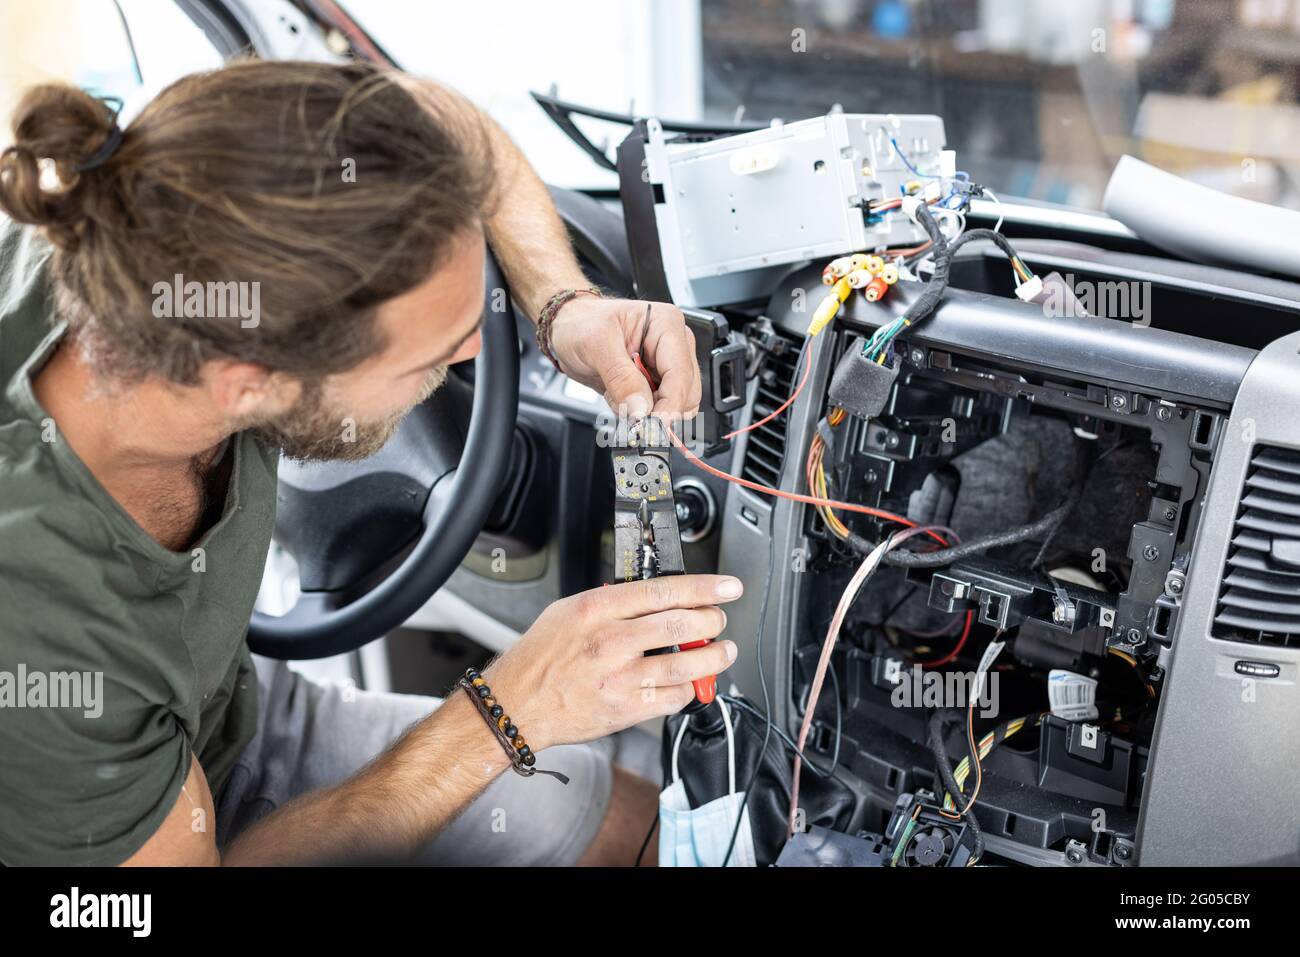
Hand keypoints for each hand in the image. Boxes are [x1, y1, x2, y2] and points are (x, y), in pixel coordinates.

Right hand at [484, 575, 742, 750]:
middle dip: (712, 621)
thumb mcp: (569, 611)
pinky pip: (673, 697)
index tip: (728, 587)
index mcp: (597, 609)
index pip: (663, 591)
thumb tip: (654, 596)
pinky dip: (689, 688)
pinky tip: (689, 682)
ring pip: (685, 665)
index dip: (704, 588)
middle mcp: (611, 641)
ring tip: (722, 651)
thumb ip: (612, 601)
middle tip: (720, 620)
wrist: (516, 705)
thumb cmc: (540, 657)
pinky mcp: (625, 709)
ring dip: (713, 657)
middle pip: (681, 625)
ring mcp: (619, 678)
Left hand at [548, 296, 701, 420]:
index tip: (654, 423)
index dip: (670, 402)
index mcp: (666, 325)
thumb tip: (641, 408)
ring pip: (675, 405)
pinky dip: (639, 413)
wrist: (568, 329)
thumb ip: (621, 377)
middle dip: (659, 410)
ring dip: (647, 413)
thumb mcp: (596, 344)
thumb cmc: (581, 323)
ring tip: (619, 398)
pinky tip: (620, 398)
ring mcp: (665, 366)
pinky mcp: (655, 383)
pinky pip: (658, 410)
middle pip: (686, 393)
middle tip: (631, 416)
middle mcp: (673, 345)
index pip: (681, 372)